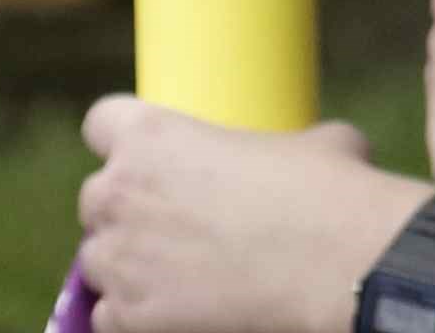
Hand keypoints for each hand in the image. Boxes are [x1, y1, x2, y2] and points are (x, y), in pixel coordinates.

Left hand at [70, 101, 425, 332]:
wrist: (337, 263)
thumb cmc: (328, 191)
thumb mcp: (312, 141)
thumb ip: (276, 146)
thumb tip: (300, 156)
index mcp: (155, 136)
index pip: (101, 122)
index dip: (123, 139)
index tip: (146, 156)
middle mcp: (120, 194)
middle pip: (97, 197)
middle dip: (128, 210)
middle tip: (177, 221)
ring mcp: (119, 260)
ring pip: (97, 260)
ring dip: (129, 264)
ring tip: (183, 271)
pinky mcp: (127, 317)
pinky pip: (109, 316)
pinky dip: (137, 315)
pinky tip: (182, 310)